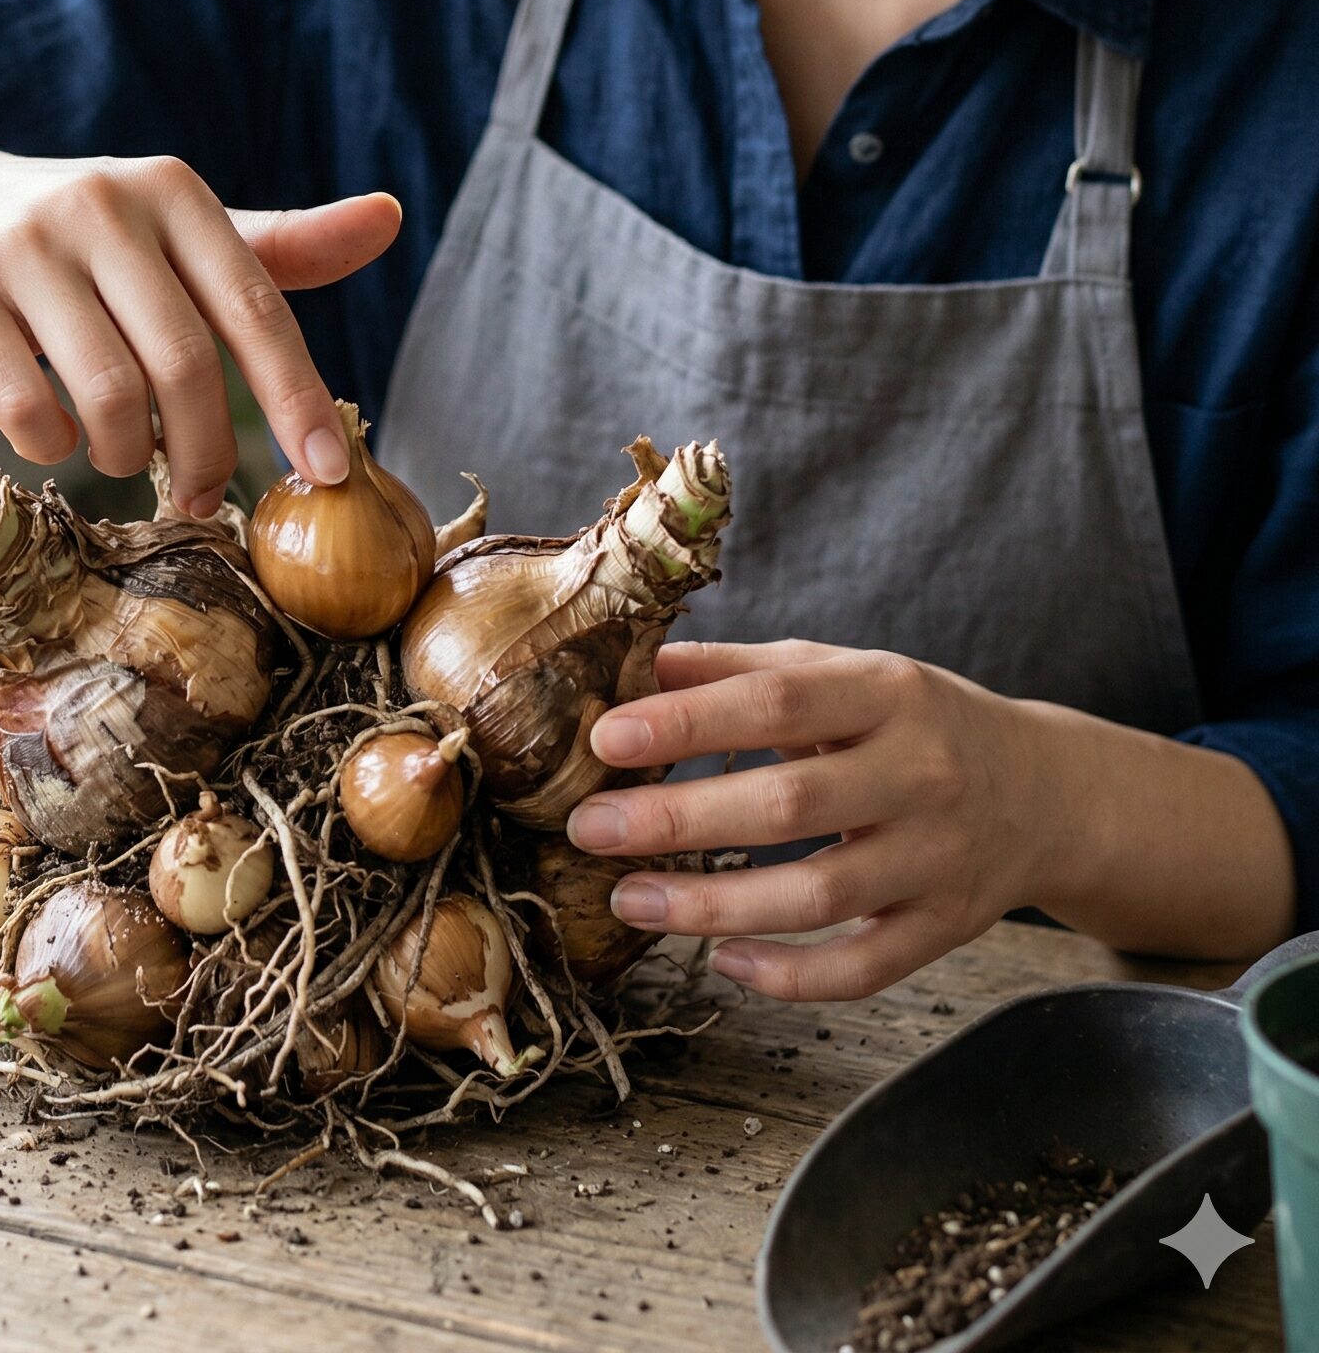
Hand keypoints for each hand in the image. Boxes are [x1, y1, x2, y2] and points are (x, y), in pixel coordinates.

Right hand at [0, 145, 400, 513]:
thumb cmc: (84, 236)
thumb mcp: (176, 230)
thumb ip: (279, 245)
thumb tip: (390, 218)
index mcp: (173, 190)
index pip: (254, 307)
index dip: (297, 397)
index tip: (328, 474)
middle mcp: (101, 204)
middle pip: (184, 363)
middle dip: (204, 450)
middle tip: (200, 494)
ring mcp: (22, 244)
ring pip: (107, 391)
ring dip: (125, 453)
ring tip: (124, 458)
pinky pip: (26, 406)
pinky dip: (53, 445)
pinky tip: (56, 437)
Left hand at [564, 639, 1048, 1000]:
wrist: (1047, 791)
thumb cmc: (913, 721)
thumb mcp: (841, 672)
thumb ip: (741, 668)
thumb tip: (637, 662)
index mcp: (887, 692)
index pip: (777, 701)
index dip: (688, 722)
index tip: (607, 739)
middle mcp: (921, 773)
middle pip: (789, 804)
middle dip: (678, 820)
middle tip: (591, 828)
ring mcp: (938, 858)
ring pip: (818, 896)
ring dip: (711, 905)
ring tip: (629, 899)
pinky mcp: (947, 928)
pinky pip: (863, 968)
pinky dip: (789, 975)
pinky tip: (721, 960)